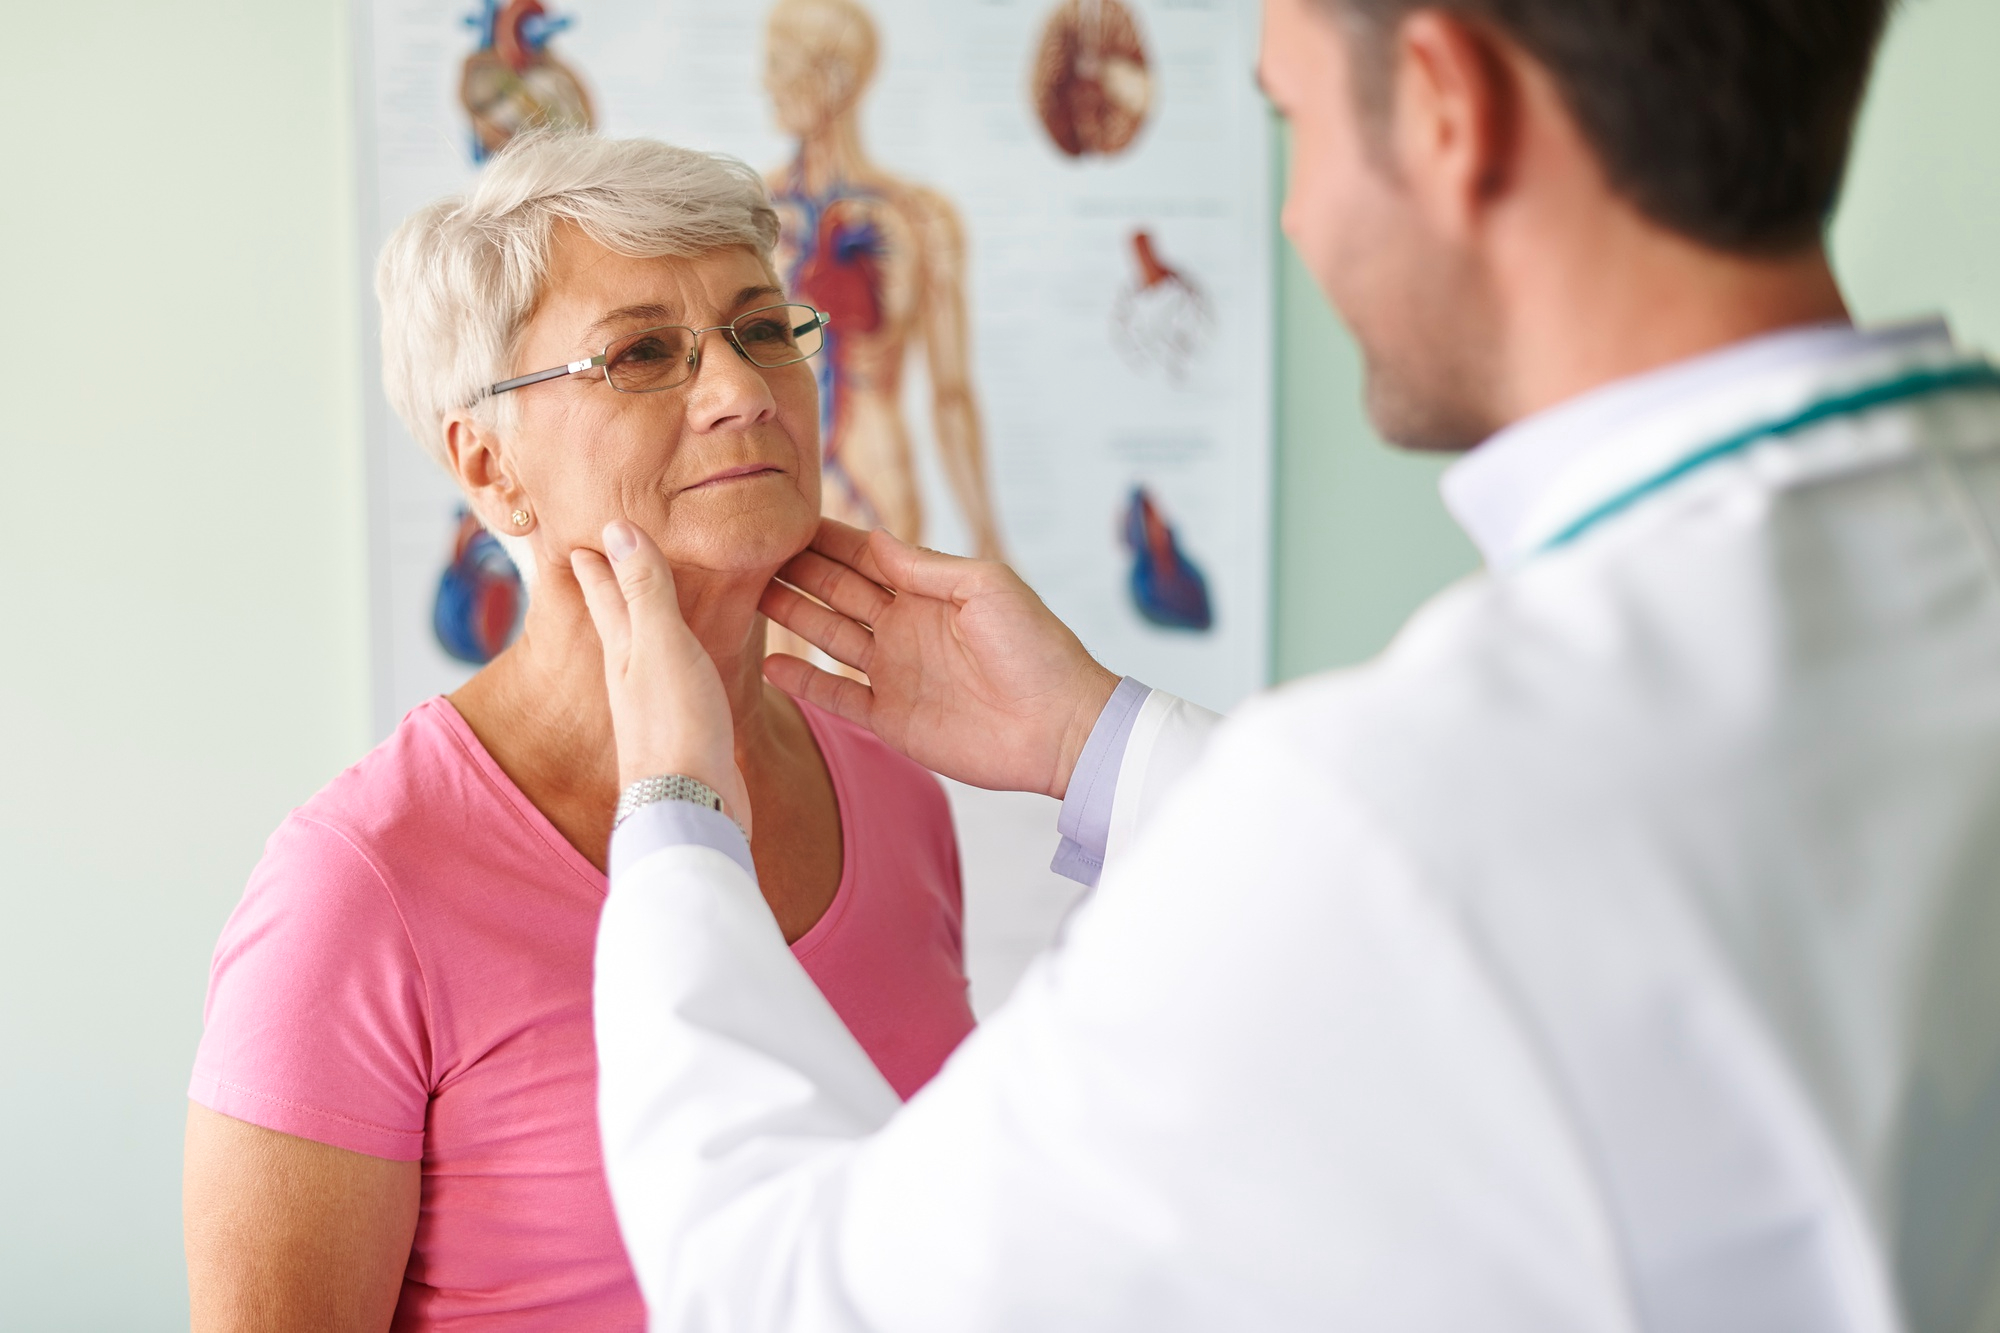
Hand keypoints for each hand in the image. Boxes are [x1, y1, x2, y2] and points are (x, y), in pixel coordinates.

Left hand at [572, 522, 751, 836]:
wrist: (693, 805)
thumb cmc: (676, 724)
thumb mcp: (661, 644)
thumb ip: (645, 589)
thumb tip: (617, 530)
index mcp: (624, 650)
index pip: (602, 592)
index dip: (593, 562)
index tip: (577, 535)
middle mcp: (634, 675)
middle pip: (617, 619)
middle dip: (607, 587)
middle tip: (596, 556)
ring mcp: (659, 704)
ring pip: (646, 647)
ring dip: (643, 619)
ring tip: (646, 598)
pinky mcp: (687, 727)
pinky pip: (678, 675)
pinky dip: (679, 654)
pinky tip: (688, 660)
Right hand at [760, 520, 1119, 799]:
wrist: (1060, 726)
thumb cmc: (1036, 648)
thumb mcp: (986, 588)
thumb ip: (925, 567)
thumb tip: (876, 537)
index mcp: (929, 590)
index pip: (865, 555)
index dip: (825, 538)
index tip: (781, 517)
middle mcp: (904, 627)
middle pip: (837, 591)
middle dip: (795, 569)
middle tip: (745, 549)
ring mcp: (895, 673)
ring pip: (828, 637)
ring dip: (789, 616)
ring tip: (743, 595)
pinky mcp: (891, 718)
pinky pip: (837, 696)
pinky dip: (803, 681)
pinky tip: (767, 663)